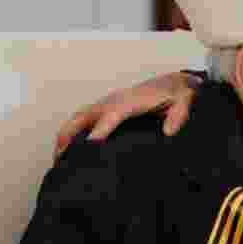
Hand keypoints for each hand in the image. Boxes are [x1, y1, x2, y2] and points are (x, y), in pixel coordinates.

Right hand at [54, 71, 200, 156]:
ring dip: (65, 136)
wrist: (173, 83)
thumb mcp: (183, 102)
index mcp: (130, 101)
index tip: (89, 148)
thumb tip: (169, 131)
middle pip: (83, 116)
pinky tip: (69, 150)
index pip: (110, 116)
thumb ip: (178, 116)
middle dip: (68, 136)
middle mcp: (113, 101)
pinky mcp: (106, 108)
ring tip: (59, 160)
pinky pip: (83, 119)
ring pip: (78, 118)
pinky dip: (72, 133)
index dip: (98, 132)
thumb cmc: (175, 95)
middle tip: (62, 160)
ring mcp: (106, 104)